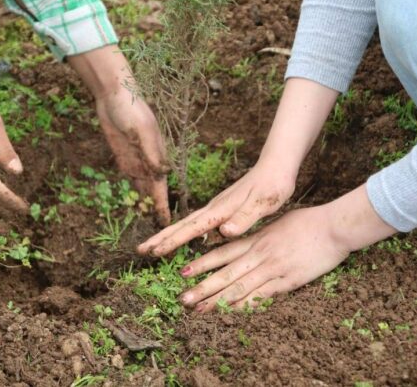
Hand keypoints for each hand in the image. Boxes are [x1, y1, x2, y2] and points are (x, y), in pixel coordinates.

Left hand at [95, 87, 169, 223]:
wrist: (115, 94)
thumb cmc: (132, 109)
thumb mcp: (142, 131)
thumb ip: (151, 153)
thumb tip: (162, 173)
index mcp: (157, 155)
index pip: (161, 186)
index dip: (163, 205)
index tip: (167, 223)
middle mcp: (149, 161)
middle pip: (153, 191)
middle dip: (155, 210)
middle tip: (158, 233)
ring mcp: (136, 159)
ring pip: (141, 188)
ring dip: (144, 204)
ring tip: (148, 224)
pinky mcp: (123, 157)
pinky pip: (129, 179)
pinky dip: (132, 192)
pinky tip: (134, 204)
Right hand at [138, 77, 339, 254]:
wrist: (276, 165)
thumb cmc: (273, 185)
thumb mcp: (263, 203)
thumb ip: (244, 218)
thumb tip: (224, 231)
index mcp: (222, 209)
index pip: (192, 228)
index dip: (173, 241)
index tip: (154, 251)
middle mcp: (215, 207)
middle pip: (183, 225)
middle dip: (161, 238)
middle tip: (140, 250)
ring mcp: (217, 207)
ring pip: (188, 223)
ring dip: (169, 235)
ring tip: (153, 246)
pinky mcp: (222, 207)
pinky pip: (197, 223)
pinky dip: (184, 231)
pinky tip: (182, 237)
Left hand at [176, 184, 396, 311]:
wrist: (333, 226)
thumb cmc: (309, 222)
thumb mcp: (279, 223)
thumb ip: (261, 233)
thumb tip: (247, 236)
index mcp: (256, 239)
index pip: (223, 252)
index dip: (202, 263)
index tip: (184, 272)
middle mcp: (259, 254)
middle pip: (225, 273)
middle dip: (202, 287)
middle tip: (183, 299)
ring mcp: (272, 268)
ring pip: (239, 287)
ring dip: (218, 300)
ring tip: (200, 310)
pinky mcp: (288, 280)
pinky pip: (262, 295)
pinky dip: (245, 305)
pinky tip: (232, 314)